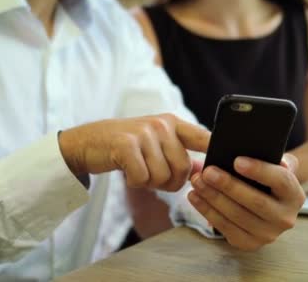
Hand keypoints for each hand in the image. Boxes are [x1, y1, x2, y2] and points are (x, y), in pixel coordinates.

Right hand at [58, 114, 209, 190]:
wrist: (88, 141)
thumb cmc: (127, 146)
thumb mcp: (156, 144)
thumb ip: (181, 154)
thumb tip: (205, 170)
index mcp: (173, 123)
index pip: (204, 138)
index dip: (215, 154)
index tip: (219, 170)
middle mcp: (161, 124)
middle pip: (183, 169)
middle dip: (170, 182)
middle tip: (153, 177)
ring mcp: (143, 133)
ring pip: (163, 177)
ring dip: (150, 183)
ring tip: (139, 171)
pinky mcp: (126, 145)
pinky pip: (143, 178)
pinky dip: (135, 183)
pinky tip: (128, 173)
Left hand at [188, 155, 304, 250]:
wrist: (267, 204)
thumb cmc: (265, 178)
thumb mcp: (273, 164)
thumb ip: (269, 155)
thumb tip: (244, 146)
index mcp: (295, 195)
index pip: (281, 181)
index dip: (259, 171)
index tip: (236, 160)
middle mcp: (285, 218)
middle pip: (256, 202)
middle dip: (228, 186)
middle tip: (208, 171)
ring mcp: (267, 235)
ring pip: (237, 216)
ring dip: (213, 198)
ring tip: (196, 181)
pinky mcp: (248, 244)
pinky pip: (224, 227)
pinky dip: (206, 211)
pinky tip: (194, 196)